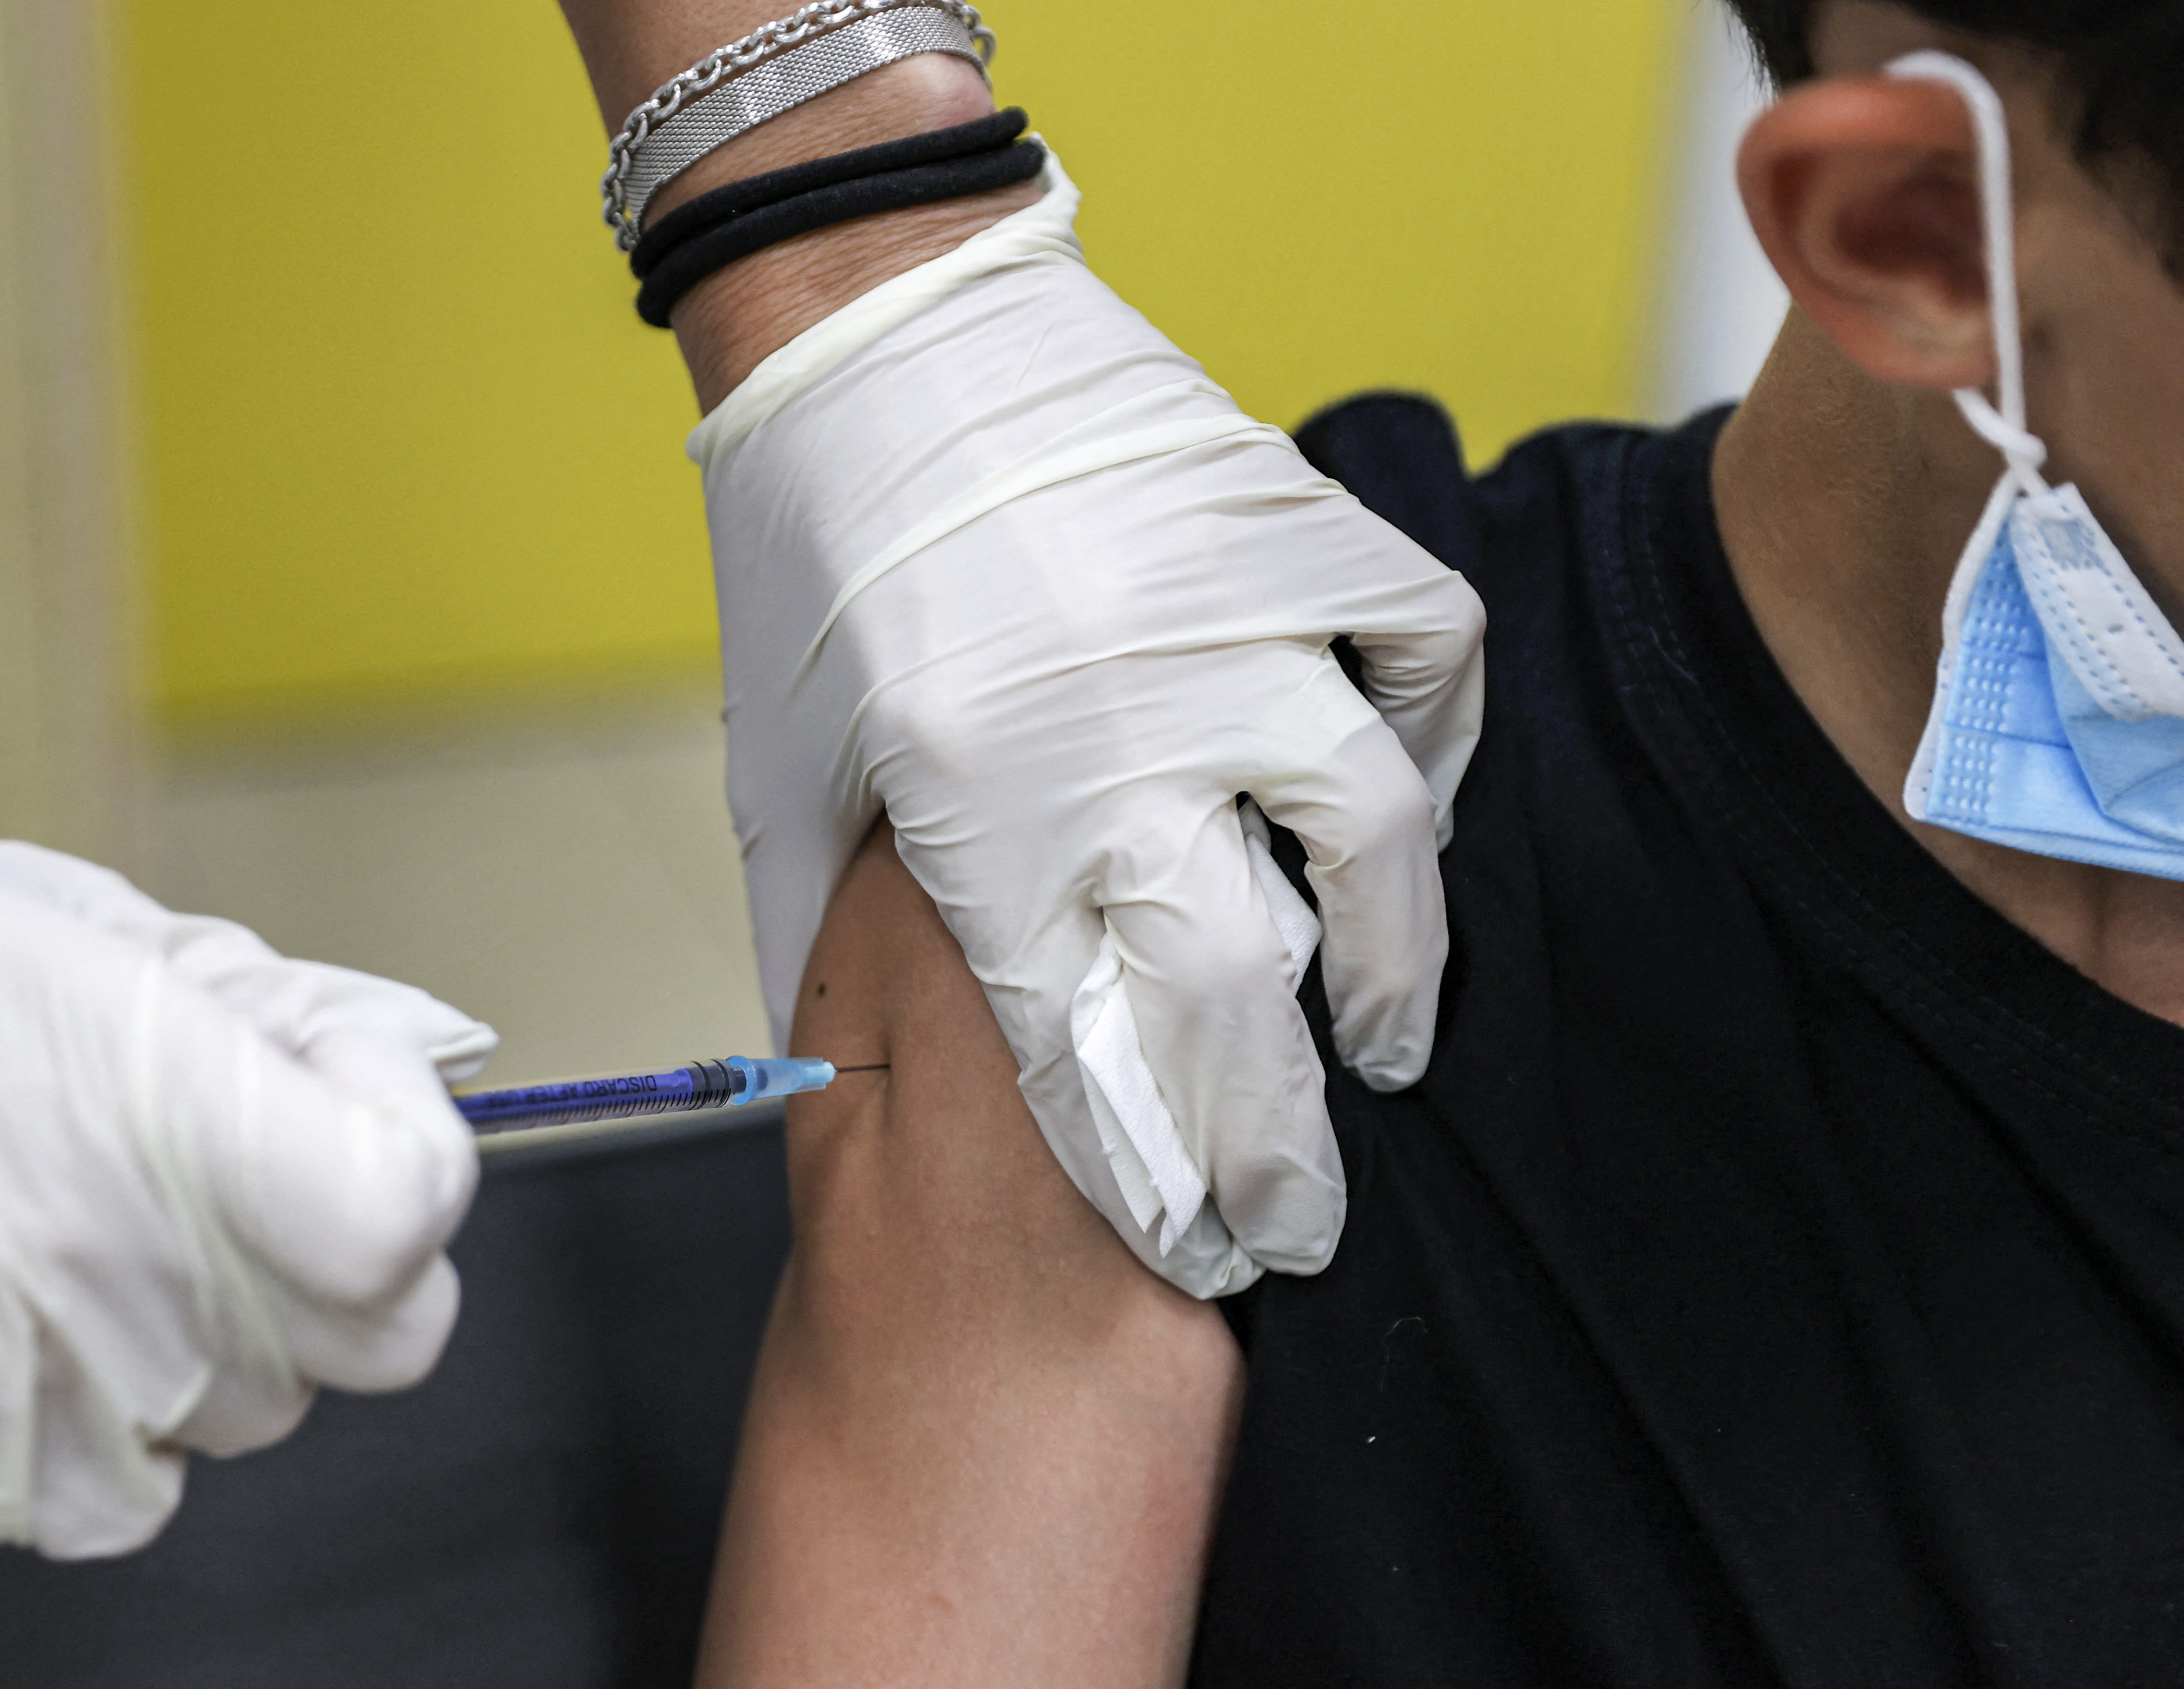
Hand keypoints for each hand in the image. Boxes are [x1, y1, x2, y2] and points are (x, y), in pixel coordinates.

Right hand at [0, 827, 494, 1556]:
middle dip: (353, 1252)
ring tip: (101, 1220)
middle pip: (378, 1338)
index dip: (415, 1149)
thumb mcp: (65, 923)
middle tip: (257, 1168)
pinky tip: (37, 1314)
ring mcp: (33, 1388)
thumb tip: (363, 1050)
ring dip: (227, 1328)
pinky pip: (126, 1490)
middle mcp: (117, 1272)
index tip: (357, 1098)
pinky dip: (118, 1419)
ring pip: (255, 1412)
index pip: (407, 1213)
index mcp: (163, 1113)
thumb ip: (243, 1003)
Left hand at [697, 156, 1483, 1296]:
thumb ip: (838, 933)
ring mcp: (1222, 626)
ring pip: (1372, 836)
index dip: (1152, 1176)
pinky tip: (1409, 809)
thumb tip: (883, 1073)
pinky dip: (1434, 741)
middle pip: (1240, 987)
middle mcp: (1112, 730)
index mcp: (970, 804)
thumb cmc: (812, 566)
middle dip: (1278, 1140)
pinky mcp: (1292, 530)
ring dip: (1399, 965)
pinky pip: (1419, 656)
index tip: (1196, 1249)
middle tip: (1300, 1216)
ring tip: (1391, 1042)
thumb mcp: (786, 778)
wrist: (873, 327)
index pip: (1087, 1045)